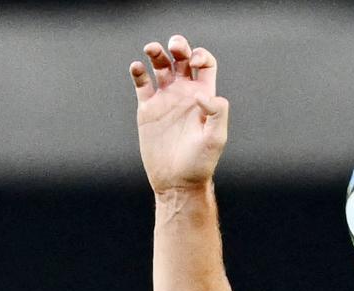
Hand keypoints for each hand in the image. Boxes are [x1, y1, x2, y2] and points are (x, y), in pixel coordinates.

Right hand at [130, 35, 228, 193]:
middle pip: (182, 59)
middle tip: (173, 47)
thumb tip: (203, 95)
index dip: (200, 56)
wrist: (177, 181)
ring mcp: (165, 99)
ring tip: (150, 49)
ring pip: (160, 66)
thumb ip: (217, 114)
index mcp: (204, 96)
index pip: (205, 64)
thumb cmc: (200, 163)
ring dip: (156, 53)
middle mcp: (185, 94)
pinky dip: (138, 71)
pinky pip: (142, 83)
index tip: (192, 64)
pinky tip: (137, 68)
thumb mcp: (215, 138)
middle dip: (178, 46)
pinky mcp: (147, 108)